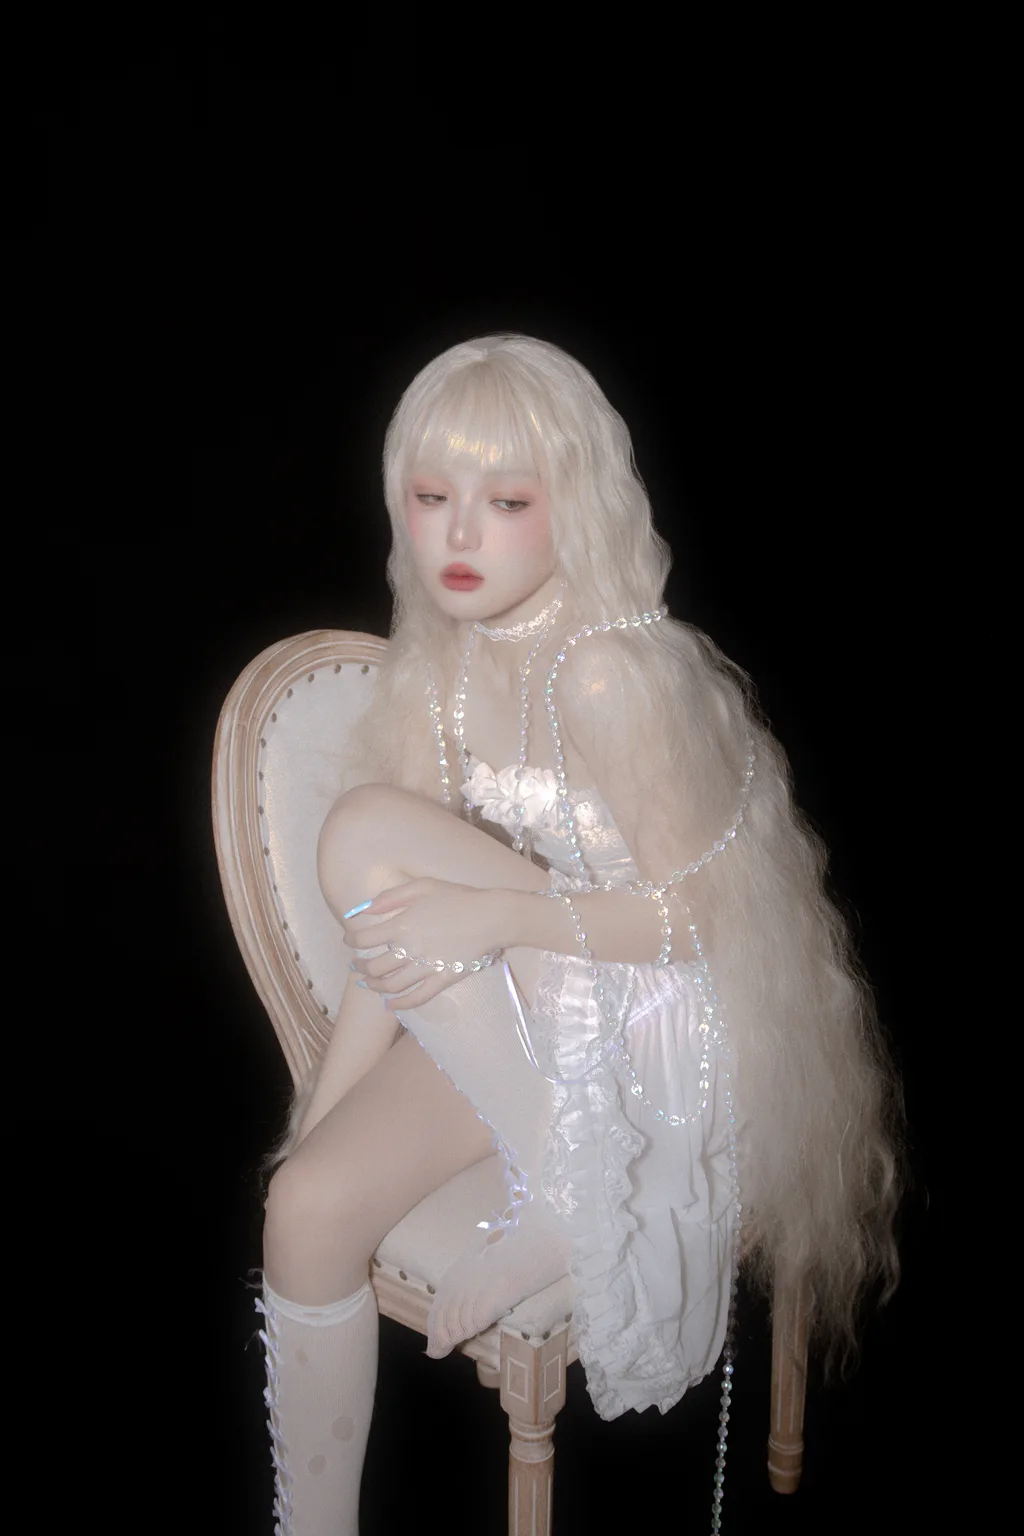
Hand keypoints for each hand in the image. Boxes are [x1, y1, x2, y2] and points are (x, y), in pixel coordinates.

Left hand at [342, 877, 508, 1010]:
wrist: (492, 916)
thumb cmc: (458, 897)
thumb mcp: (422, 886)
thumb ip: (390, 897)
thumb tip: (363, 908)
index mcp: (401, 925)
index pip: (364, 940)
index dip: (351, 941)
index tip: (349, 940)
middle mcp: (409, 949)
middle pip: (374, 967)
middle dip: (359, 967)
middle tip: (356, 965)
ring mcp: (426, 967)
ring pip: (391, 985)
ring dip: (374, 986)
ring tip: (368, 983)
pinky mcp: (442, 980)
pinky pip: (416, 997)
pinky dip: (400, 1004)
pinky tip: (392, 1004)